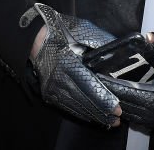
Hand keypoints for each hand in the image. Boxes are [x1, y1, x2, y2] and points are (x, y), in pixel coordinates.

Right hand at [24, 3, 121, 126]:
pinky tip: (91, 117)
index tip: (118, 108)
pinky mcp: (48, 92)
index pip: (89, 85)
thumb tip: (120, 51)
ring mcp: (52, 87)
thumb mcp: (82, 30)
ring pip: (75, 106)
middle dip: (102, 112)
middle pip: (83, 100)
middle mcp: (58, 78)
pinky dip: (80, 113)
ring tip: (109, 123)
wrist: (33, 36)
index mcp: (67, 62)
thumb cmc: (59, 31)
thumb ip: (101, 41)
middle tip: (118, 120)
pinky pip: (66, 106)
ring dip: (93, 116)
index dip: (104, 99)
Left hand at [95, 32, 153, 130]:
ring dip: (113, 101)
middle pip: (121, 104)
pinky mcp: (152, 124)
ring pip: (124, 112)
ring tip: (99, 87)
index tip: (97, 75)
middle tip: (93, 79)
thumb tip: (149, 35)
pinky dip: (122, 108)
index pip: (125, 91)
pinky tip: (114, 97)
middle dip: (107, 92)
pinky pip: (131, 117)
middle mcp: (152, 113)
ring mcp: (152, 121)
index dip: (109, 84)